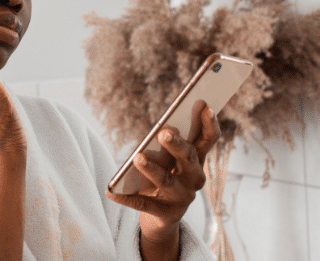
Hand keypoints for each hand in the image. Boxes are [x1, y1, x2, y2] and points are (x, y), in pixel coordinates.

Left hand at [107, 100, 220, 242]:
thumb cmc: (166, 175)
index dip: (209, 123)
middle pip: (187, 158)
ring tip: (137, 157)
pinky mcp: (165, 213)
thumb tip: (167, 127)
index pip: (208, 139)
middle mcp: (194, 178)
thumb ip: (171, 142)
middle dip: (176, 144)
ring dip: (151, 169)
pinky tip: (110, 192)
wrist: (163, 215)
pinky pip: (143, 203)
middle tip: (163, 132)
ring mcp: (181, 197)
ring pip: (165, 181)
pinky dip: (126, 198)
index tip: (205, 104)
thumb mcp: (171, 158)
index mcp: (197, 160)